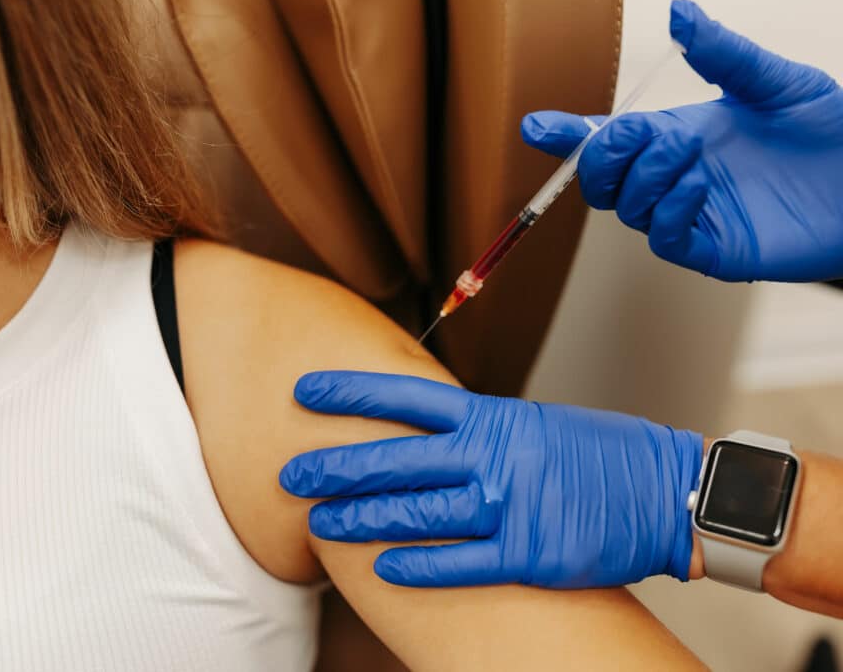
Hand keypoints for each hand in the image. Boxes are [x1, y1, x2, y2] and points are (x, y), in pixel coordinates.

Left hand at [279, 371, 701, 588]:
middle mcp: (492, 457)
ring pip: (415, 512)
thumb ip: (478, 430)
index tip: (306, 391)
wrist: (666, 491)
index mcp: (492, 418)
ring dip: (362, 519)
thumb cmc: (598, 454)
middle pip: (395, 460)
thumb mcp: (533, 423)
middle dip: (336, 467)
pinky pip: (458, 562)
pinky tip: (383, 567)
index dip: (351, 393)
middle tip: (292, 475)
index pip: (405, 398)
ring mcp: (508, 505)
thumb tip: (426, 434)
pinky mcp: (527, 553)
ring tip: (321, 525)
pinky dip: (417, 565)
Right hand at [521, 0, 842, 281]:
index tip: (537, 126)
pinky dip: (670, 208)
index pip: (608, 140)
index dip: (567, 135)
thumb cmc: (827, 130)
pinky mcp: (713, 249)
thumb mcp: (772, 80)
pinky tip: (699, 184)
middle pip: (602, 181)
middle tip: (642, 133)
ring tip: (692, 151)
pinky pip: (665, 238)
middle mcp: (674, 178)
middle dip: (605, 156)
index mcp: (677, 137)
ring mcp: (690, 215)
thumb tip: (681, 13)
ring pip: (628, 207)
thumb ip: (721, 53)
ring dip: (647, 175)